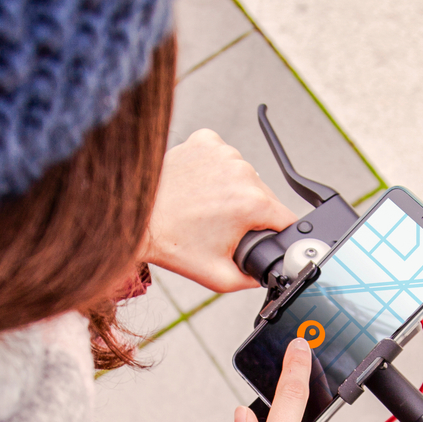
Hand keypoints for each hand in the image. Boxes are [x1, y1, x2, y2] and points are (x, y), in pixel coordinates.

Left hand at [142, 129, 296, 291]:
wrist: (135, 219)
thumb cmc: (171, 242)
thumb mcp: (220, 277)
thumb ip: (254, 280)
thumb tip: (269, 274)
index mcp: (252, 203)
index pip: (286, 218)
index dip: (276, 233)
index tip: (258, 237)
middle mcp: (242, 172)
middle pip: (265, 197)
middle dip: (250, 213)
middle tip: (221, 226)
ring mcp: (223, 153)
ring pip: (244, 176)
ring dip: (233, 190)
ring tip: (206, 206)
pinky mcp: (205, 141)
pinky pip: (223, 157)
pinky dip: (216, 170)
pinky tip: (199, 186)